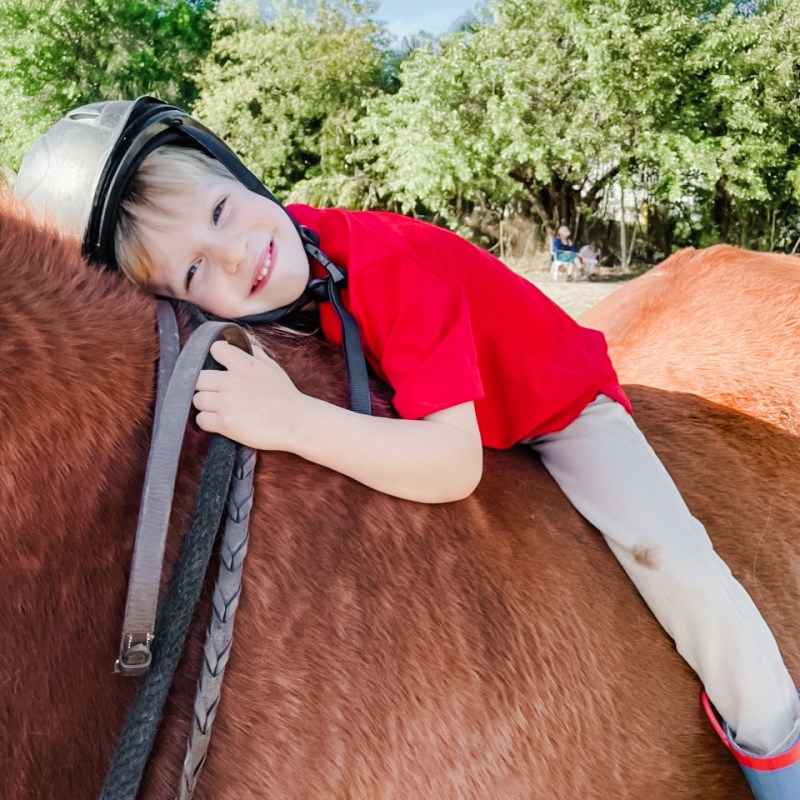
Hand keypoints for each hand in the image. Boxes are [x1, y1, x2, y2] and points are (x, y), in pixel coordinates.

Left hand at [192, 340, 306, 450]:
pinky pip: (201, 419)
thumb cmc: (287, 396)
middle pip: (198, 378)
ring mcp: (226, 403)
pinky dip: (208, 421)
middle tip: (217, 392)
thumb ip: (255, 353)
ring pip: (197, 399)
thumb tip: (243, 342)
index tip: (220, 366)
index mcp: (245, 364)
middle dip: (205, 385)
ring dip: (206, 404)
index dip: (216, 356)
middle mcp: (232, 381)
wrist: (296, 423)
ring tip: (220, 408)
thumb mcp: (273, 368)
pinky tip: (221, 421)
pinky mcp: (225, 423)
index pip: (215, 349)